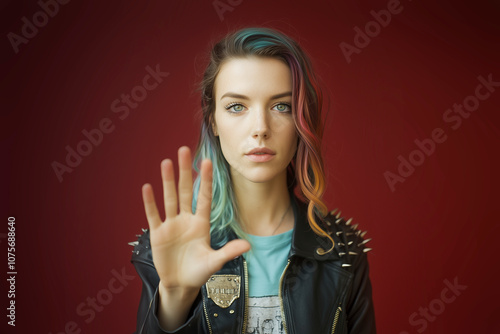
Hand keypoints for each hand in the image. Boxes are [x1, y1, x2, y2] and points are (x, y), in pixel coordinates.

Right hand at [141, 146, 250, 290]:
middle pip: (184, 191)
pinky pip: (154, 215)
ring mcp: (171, 225)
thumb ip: (228, 252)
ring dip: (167, 181)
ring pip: (169, 199)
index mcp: (201, 223)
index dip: (205, 180)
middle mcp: (186, 220)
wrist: (180, 285)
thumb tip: (249, 245)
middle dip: (184, 171)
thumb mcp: (214, 262)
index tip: (207, 161)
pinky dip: (150, 203)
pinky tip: (148, 187)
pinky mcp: (158, 234)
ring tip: (166, 162)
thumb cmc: (199, 272)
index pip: (204, 197)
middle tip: (184, 150)